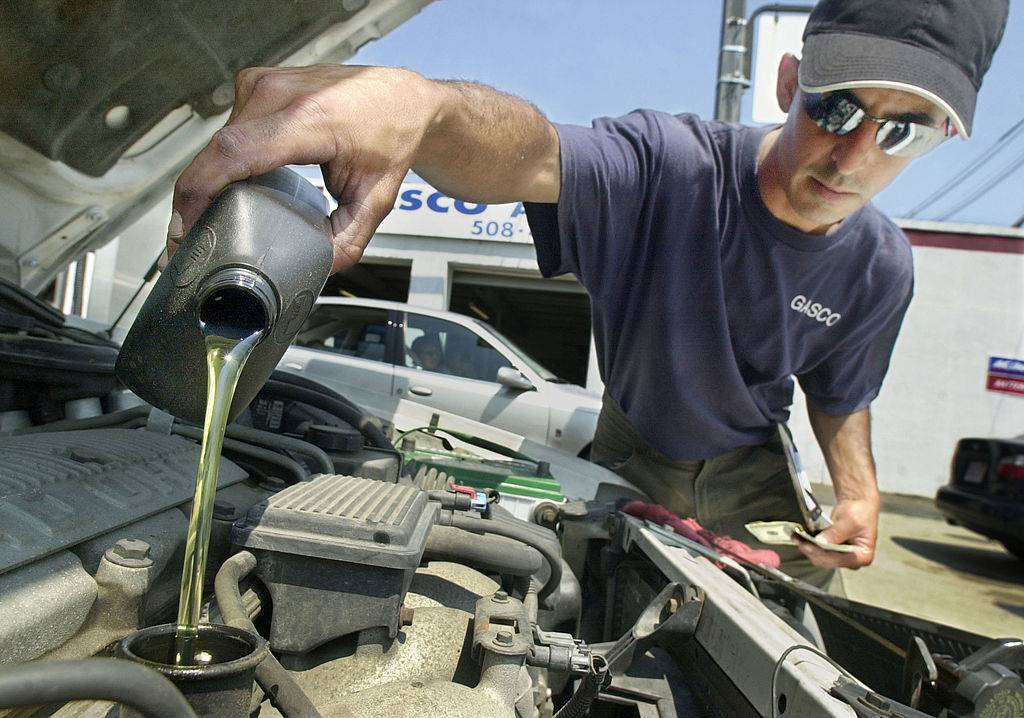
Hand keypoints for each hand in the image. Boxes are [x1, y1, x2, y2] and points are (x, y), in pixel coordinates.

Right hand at [167, 65, 441, 272]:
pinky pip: (228, 128)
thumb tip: (315, 268)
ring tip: (216, 214)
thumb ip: (346, 241)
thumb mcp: (375, 200)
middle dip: (197, 199)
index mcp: (310, 119)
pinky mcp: (256, 83)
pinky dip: (226, 158)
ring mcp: (265, 83)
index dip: (200, 191)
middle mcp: (280, 94)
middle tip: (192, 239)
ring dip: (212, 179)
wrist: (399, 99)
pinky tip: (237, 180)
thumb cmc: (389, 138)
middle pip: (217, 152)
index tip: (187, 227)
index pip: (234, 152)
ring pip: (218, 142)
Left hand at [794, 497, 878, 569]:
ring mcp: (841, 557)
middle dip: (812, 550)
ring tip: (797, 537)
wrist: (857, 505)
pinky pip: (817, 552)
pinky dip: (808, 544)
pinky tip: (799, 537)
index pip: (840, 559)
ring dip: (807, 548)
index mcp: (863, 556)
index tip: (809, 544)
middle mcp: (852, 561)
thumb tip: (822, 542)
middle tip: (799, 540)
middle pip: (828, 561)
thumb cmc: (860, 512)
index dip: (823, 553)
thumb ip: (836, 533)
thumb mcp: (849, 521)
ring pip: (820, 558)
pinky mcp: (832, 553)